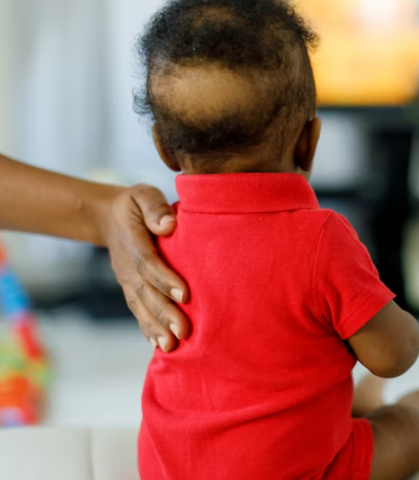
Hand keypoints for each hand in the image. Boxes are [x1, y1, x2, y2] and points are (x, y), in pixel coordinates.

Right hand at [101, 185, 189, 351]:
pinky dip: (148, 329)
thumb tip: (169, 225)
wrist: (108, 217)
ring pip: (140, 306)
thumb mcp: (143, 195)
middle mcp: (126, 265)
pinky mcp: (130, 289)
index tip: (185, 295)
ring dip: (156, 327)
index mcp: (131, 240)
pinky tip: (161, 345)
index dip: (165, 279)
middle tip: (184, 331)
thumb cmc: (135, 205)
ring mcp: (126, 280)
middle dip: (164, 313)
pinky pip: (137, 310)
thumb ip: (155, 208)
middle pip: (145, 292)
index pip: (148, 263)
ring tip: (172, 346)